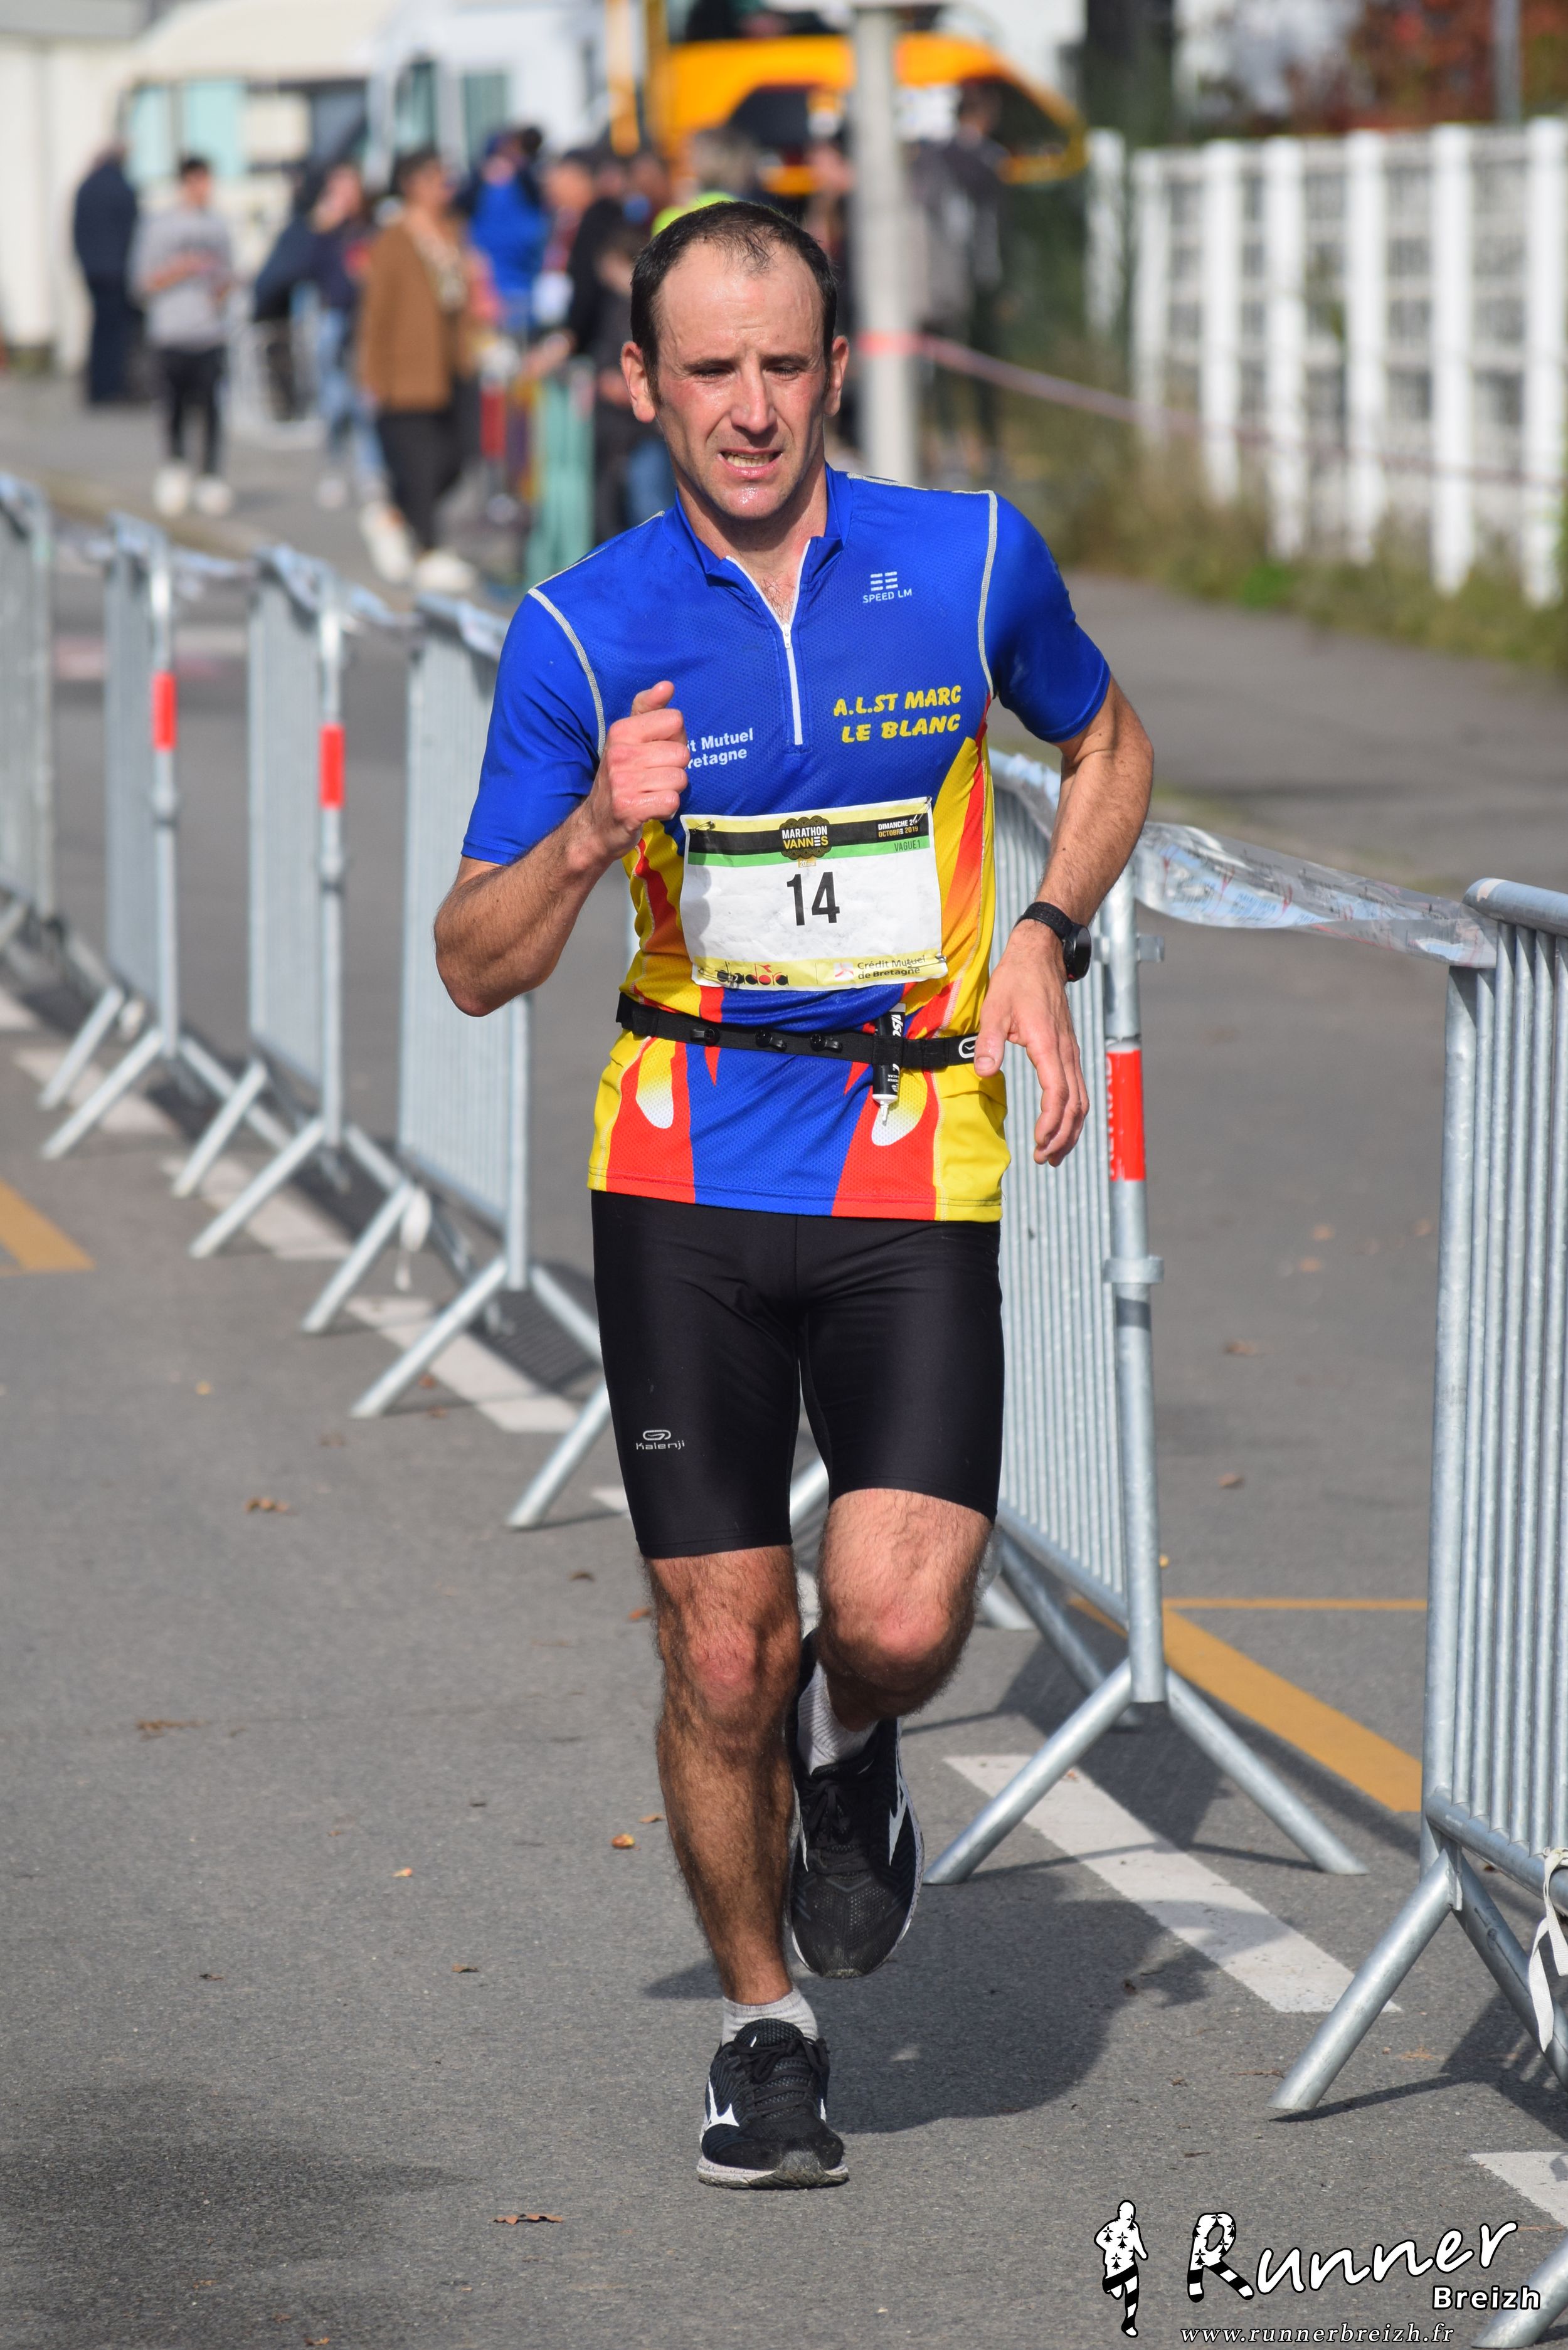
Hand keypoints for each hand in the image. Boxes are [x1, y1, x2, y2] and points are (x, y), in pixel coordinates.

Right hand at [579, 681, 688, 862]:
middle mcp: (620, 753)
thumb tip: (666, 685)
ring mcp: (623, 781)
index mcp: (622, 731)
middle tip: (653, 778)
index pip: (675, 721)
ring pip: (680, 778)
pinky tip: (651, 808)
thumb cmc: (622, 777)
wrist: (597, 824)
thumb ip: (649, 710)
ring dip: (671, 790)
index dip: (673, 739)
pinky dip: (667, 808)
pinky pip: (672, 801)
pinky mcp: (629, 808)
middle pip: (682, 753)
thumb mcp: (629, 739)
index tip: (656, 753)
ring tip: (651, 793)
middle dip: (675, 768)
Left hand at [974, 924, 1088, 1165]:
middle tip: (1043, 1159)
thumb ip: (989, 1041)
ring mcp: (1070, 1052)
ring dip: (1070, 1130)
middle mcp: (1065, 1052)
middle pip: (1075, 1104)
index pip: (1057, 1093)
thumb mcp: (995, 1007)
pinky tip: (1061, 1127)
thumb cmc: (1017, 980)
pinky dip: (1073, 1114)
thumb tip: (984, 1071)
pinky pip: (1078, 1089)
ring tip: (1053, 1154)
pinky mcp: (1068, 1051)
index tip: (1038, 1142)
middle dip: (1062, 1136)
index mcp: (1048, 1044)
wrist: (1041, 955)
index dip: (1050, 1121)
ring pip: (1081, 1100)